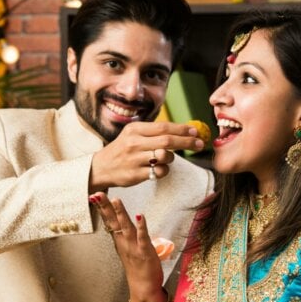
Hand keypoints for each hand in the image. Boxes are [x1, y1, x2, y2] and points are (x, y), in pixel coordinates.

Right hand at [89, 121, 204, 191]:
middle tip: (200, 144)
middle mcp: (134, 142)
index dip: (182, 129)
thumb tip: (183, 129)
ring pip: (165, 157)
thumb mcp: (133, 134)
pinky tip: (158, 169)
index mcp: (135, 129)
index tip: (195, 131)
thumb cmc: (123, 149)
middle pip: (167, 141)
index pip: (164, 127)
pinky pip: (159, 172)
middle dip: (187, 142)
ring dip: (172, 158)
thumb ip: (154, 132)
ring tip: (166, 158)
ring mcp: (134, 159)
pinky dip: (164, 170)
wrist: (101, 168)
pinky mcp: (135, 174)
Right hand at [90, 192, 164, 301]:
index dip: (102, 208)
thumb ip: (124, 235)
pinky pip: (143, 237)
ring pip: (126, 227)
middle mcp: (124, 242)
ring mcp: (133, 247)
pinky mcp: (145, 251)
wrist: (143, 287)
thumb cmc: (138, 267)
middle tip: (98, 194)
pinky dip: (142, 226)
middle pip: (114, 222)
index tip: (94, 196)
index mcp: (120, 240)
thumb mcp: (127, 248)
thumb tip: (122, 223)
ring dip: (121, 214)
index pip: (109, 220)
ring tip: (116, 201)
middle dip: (106, 207)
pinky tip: (140, 216)